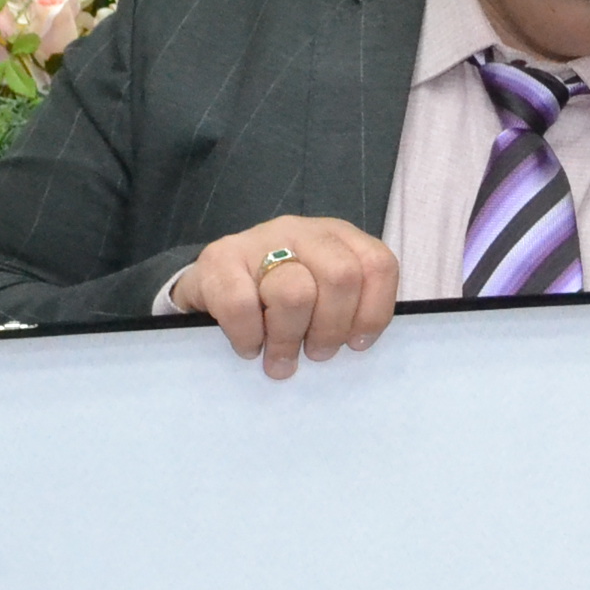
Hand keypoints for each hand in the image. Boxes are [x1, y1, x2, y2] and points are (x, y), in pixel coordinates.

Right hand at [167, 216, 398, 378]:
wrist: (211, 286)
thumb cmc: (276, 301)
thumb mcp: (321, 299)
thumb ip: (346, 312)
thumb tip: (356, 346)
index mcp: (338, 238)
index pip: (378, 265)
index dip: (373, 312)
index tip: (356, 344)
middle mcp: (302, 231)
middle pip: (341, 277)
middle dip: (331, 328)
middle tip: (316, 354)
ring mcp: (259, 239)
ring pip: (295, 293)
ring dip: (288, 339)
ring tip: (280, 359)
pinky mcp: (219, 258)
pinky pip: (243, 305)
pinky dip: (249, 337)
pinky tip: (249, 346)